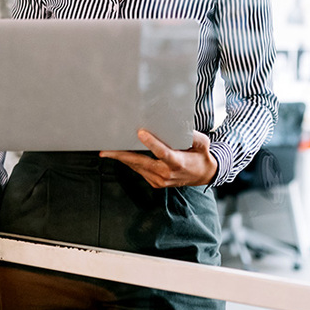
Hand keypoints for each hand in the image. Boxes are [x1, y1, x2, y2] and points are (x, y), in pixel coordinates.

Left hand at [100, 129, 217, 188]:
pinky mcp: (156, 183)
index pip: (162, 152)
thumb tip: (182, 127)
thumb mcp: (203, 144)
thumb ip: (194, 136)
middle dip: (121, 156)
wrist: (203, 176)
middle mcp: (167, 174)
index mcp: (178, 163)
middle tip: (105, 151)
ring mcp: (160, 180)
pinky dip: (131, 162)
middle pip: (140, 163)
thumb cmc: (201, 156)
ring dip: (122, 159)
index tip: (140, 133)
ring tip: (108, 151)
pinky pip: (140, 171)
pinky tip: (122, 155)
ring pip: (137, 167)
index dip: (151, 143)